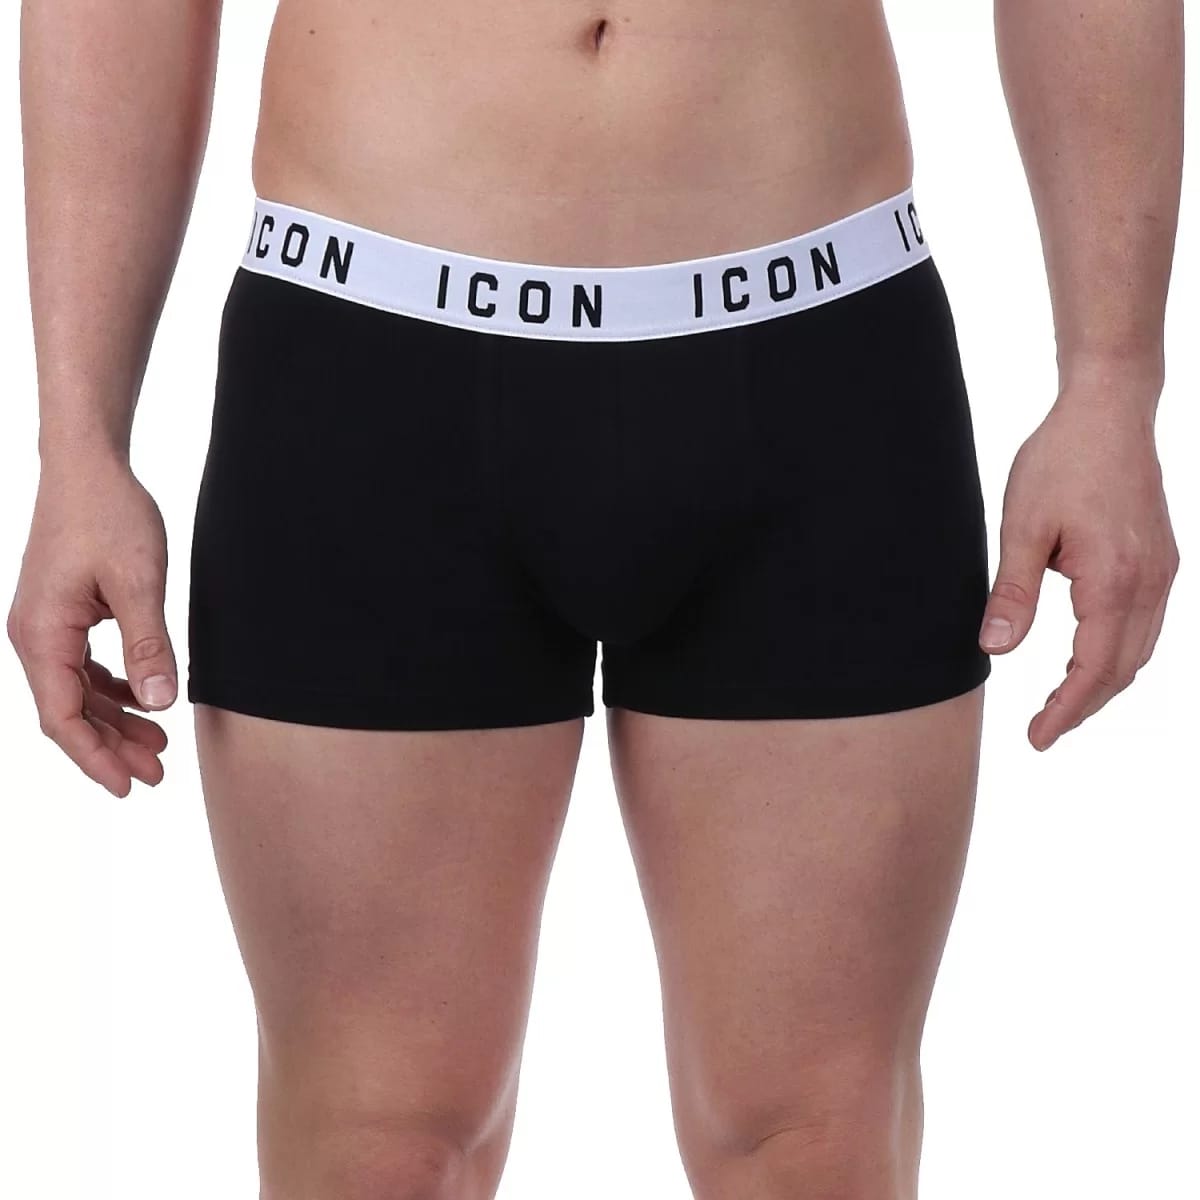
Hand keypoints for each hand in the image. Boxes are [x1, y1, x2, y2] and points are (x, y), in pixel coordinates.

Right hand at [7, 454, 176, 795]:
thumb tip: (159, 702)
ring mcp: (45, 625)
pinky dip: (111, 689)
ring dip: (115, 720)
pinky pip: (82, 666)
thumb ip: (149, 644)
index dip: (96, 757)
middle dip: (111, 747)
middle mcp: (34, 635)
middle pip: (70, 711)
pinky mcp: (62, 613)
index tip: (128, 785)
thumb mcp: (141, 582)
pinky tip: (141, 701)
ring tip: (158, 745)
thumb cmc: (109, 514)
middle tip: (158, 773)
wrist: (87, 465)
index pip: (63, 716)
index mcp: (42, 634)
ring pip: (77, 691)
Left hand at [978, 396, 1179, 751]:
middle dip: (1083, 705)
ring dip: (1102, 681)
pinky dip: (1117, 652)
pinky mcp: (1161, 557)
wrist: (1109, 409)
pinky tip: (1086, 655)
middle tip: (1043, 729)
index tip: (1037, 737)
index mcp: (1114, 581)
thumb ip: (1012, 593)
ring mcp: (1163, 570)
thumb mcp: (1021, 527)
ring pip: (1140, 649)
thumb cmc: (1062, 459)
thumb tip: (995, 649)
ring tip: (1061, 702)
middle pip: (1123, 668)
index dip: (1066, 709)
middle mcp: (1150, 582)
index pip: (1094, 669)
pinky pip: (1145, 623)